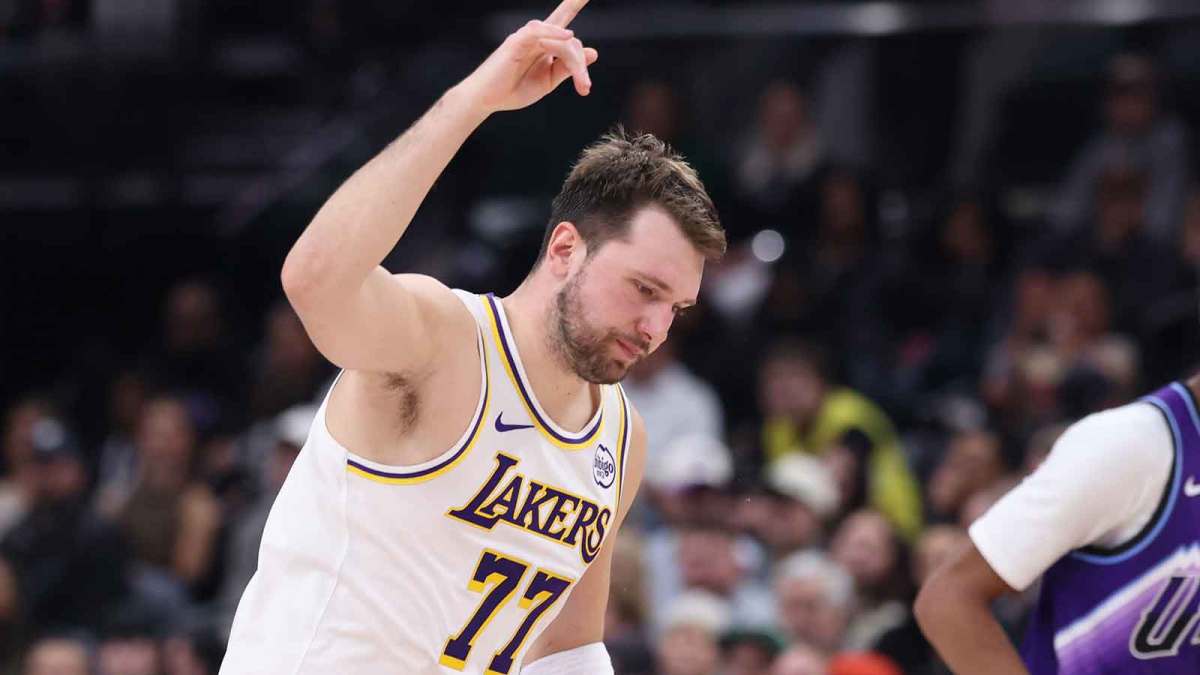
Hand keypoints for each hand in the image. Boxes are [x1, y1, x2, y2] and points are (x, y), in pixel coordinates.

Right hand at [459, 0, 598, 114]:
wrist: (486, 100)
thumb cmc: (513, 89)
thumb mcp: (548, 81)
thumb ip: (567, 67)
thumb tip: (593, 51)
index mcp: (546, 44)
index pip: (563, 17)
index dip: (575, 2)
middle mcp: (538, 37)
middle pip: (570, 40)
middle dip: (580, 65)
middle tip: (584, 87)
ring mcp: (526, 38)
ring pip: (560, 39)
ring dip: (574, 61)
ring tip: (580, 83)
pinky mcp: (515, 43)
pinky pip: (537, 32)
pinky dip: (553, 32)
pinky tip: (567, 36)